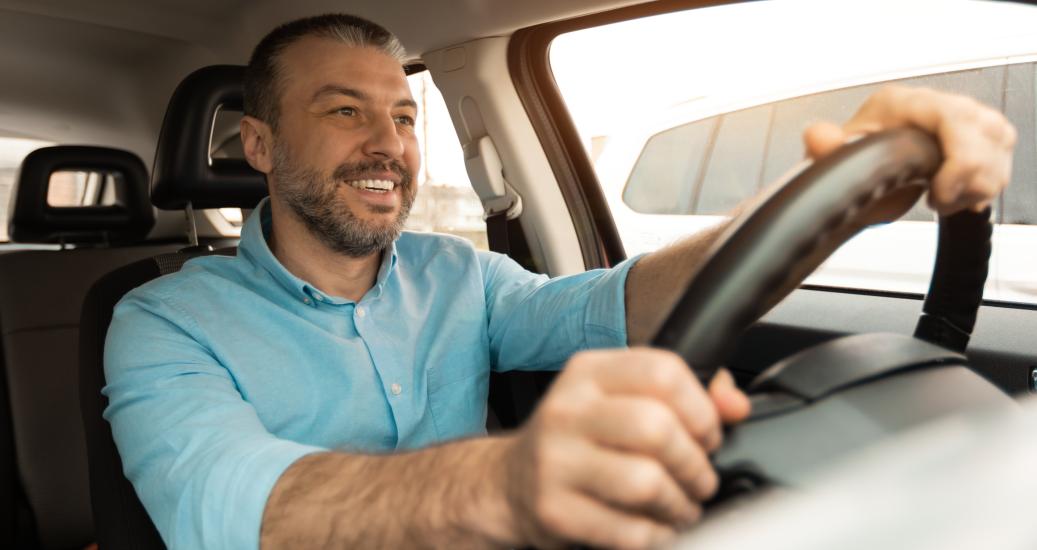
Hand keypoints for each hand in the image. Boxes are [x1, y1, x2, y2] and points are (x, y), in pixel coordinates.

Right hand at [502, 348, 749, 548]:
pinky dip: (656, 535)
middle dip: (695, 463)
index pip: (662, 372)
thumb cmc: (580, 439)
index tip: (707, 434)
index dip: (702, 409)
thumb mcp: (620, 400)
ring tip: (682, 506)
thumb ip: (685, 394)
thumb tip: (734, 405)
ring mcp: (555, 461)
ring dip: (681, 504)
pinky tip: (656, 527)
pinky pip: (628, 530)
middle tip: (700, 478)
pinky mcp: (554, 510)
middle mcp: (567, 410)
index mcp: (588, 373)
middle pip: (657, 428)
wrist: (511, 482)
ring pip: (646, 482)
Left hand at [803, 85, 1015, 215]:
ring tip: (944, 196)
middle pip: (987, 132)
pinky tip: (958, 193)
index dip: (959, 160)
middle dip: (968, 179)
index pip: (955, 117)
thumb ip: (826, 152)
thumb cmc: (853, 169)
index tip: (939, 193)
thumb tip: (818, 138)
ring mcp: (961, 117)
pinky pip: (1003, 155)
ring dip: (977, 184)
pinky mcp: (979, 134)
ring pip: (1000, 145)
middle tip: (937, 198)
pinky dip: (986, 183)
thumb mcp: (836, 165)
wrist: (859, 182)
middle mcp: (935, 103)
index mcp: (902, 103)